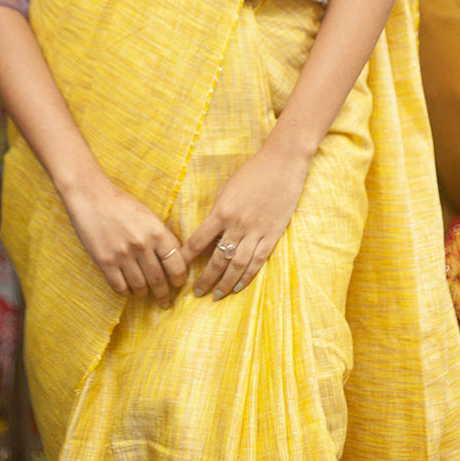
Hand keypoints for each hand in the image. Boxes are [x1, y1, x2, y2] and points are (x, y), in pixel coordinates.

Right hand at [62, 176, 188, 307]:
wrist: (91, 197)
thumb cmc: (122, 205)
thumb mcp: (149, 216)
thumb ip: (163, 236)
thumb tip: (177, 256)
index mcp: (156, 232)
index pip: (176, 265)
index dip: (179, 279)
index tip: (178, 284)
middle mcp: (141, 245)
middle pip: (159, 280)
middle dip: (164, 294)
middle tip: (165, 301)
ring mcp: (123, 255)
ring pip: (140, 286)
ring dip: (144, 293)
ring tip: (145, 294)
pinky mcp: (105, 262)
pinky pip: (120, 287)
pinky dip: (127, 292)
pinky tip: (129, 290)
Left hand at [180, 144, 309, 299]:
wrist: (281, 164)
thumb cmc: (251, 173)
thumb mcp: (227, 190)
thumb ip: (218, 213)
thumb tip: (210, 234)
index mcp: (222, 211)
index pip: (199, 240)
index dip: (187, 256)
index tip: (178, 268)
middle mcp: (237, 224)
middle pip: (218, 259)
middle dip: (206, 278)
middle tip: (198, 293)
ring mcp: (256, 231)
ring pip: (237, 265)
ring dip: (226, 283)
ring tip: (217, 295)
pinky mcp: (272, 234)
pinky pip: (258, 260)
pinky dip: (248, 276)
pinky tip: (239, 286)